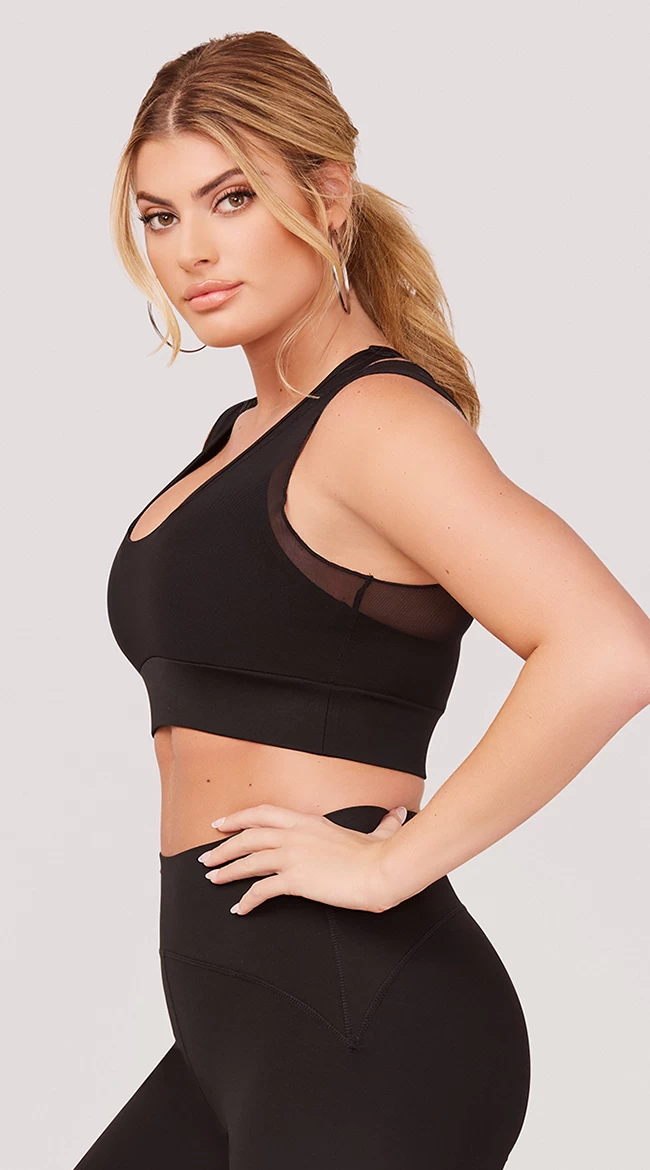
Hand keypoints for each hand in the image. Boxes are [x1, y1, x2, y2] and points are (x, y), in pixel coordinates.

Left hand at [197, 803, 408, 915]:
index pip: (263, 813)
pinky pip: (261, 890)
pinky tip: (239, 909)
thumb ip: (383, 824)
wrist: (382, 870)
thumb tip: (399, 814)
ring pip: (248, 860)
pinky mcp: (294, 879)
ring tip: (212, 879)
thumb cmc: (380, 855)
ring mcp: (292, 855)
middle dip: (223, 846)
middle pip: (247, 836)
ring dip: (227, 870)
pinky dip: (247, 901)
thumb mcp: (378, 833)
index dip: (238, 817)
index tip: (221, 823)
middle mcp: (294, 834)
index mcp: (308, 820)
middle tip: (206, 856)